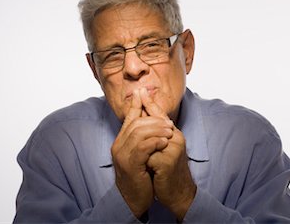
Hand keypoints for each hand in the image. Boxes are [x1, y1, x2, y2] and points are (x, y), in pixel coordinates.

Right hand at [111, 89, 173, 217]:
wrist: (134, 199)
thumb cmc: (141, 175)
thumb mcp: (142, 154)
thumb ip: (144, 138)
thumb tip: (154, 122)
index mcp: (121, 141)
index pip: (128, 118)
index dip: (135, 104)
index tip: (143, 91)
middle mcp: (118, 146)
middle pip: (136, 123)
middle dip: (154, 119)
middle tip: (169, 122)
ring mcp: (122, 155)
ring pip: (139, 133)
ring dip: (157, 129)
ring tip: (170, 131)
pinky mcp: (129, 165)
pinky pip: (142, 148)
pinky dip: (154, 142)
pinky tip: (164, 142)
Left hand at [140, 89, 196, 220]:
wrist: (178, 192)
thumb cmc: (168, 170)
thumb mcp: (163, 149)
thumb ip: (156, 133)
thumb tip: (143, 116)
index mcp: (174, 133)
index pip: (160, 114)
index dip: (150, 103)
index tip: (141, 90)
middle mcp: (176, 137)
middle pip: (152, 124)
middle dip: (139, 130)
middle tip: (136, 142)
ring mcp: (173, 149)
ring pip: (148, 140)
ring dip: (142, 151)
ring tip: (143, 161)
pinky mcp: (167, 162)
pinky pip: (148, 156)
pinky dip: (145, 163)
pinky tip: (149, 170)